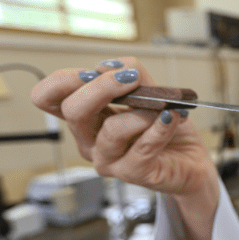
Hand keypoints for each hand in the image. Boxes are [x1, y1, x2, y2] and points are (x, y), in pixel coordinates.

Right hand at [31, 57, 219, 239]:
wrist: (191, 160)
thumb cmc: (166, 126)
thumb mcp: (151, 92)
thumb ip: (134, 74)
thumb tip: (114, 66)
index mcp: (86, 116)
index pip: (47, 97)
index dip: (64, 80)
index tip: (98, 72)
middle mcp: (89, 139)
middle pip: (73, 110)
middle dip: (104, 87)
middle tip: (132, 79)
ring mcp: (108, 159)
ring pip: (112, 130)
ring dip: (143, 111)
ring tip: (164, 107)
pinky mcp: (132, 173)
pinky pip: (143, 147)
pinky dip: (161, 128)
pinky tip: (171, 118)